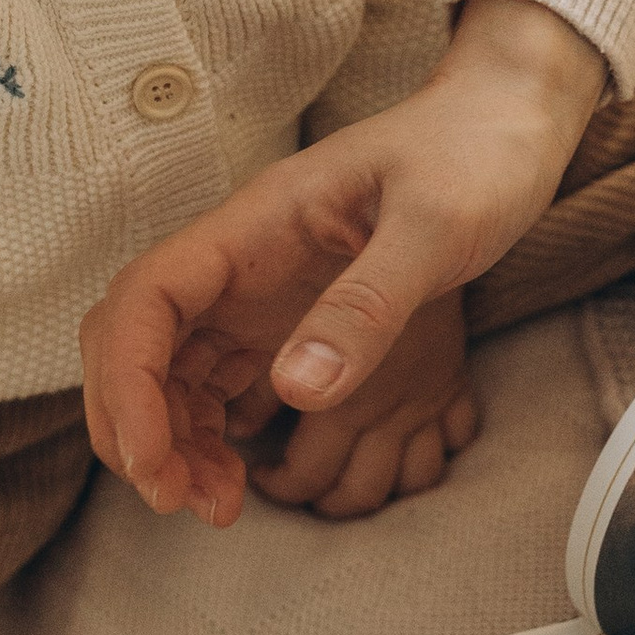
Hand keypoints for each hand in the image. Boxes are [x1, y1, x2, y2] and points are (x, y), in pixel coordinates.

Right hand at [82, 0, 606, 527]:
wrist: (505, 128)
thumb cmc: (471, 156)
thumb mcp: (434, 228)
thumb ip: (368, 305)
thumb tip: (300, 392)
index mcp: (253, 225)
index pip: (147, 299)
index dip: (128, 384)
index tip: (154, 460)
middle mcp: (238, 263)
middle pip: (136, 344)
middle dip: (136, 427)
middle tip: (180, 500)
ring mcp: (255, 296)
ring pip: (172, 376)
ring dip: (173, 443)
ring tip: (217, 505)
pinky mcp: (285, 324)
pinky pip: (220, 388)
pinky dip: (214, 439)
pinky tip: (243, 477)